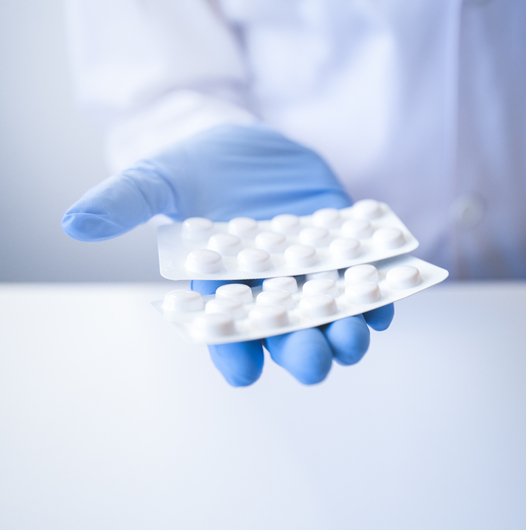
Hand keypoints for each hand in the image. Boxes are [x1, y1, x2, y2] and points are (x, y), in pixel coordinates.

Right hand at [63, 123, 392, 385]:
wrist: (252, 143)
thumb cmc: (198, 167)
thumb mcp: (159, 178)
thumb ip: (126, 201)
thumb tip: (75, 224)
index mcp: (225, 290)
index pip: (228, 333)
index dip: (234, 353)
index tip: (243, 370)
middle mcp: (274, 291)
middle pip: (290, 334)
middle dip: (303, 351)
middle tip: (314, 360)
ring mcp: (316, 272)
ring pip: (335, 315)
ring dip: (350, 329)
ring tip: (357, 334)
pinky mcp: (349, 249)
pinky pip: (370, 278)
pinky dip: (382, 290)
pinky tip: (391, 296)